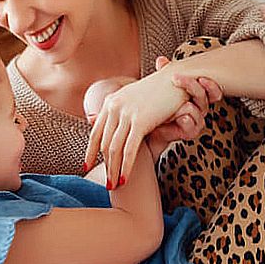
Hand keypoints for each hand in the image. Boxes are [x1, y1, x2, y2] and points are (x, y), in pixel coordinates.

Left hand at [85, 71, 191, 188]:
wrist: (177, 77)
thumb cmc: (160, 89)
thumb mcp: (135, 98)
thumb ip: (123, 111)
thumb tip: (112, 123)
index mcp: (111, 101)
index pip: (96, 131)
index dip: (91, 150)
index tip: (87, 165)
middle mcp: (114, 107)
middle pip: (104, 143)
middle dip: (104, 165)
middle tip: (106, 182)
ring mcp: (126, 113)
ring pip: (115, 149)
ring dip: (113, 170)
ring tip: (114, 186)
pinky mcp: (140, 121)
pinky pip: (130, 149)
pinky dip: (126, 166)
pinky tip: (125, 179)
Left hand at [144, 56, 222, 158]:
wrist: (146, 130)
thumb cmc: (157, 109)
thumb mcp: (161, 89)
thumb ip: (164, 74)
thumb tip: (162, 60)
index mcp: (196, 96)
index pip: (212, 89)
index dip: (210, 84)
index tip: (201, 77)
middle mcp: (198, 108)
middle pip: (205, 97)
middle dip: (192, 86)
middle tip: (178, 79)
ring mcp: (193, 122)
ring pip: (199, 112)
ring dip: (189, 105)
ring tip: (181, 103)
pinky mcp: (186, 134)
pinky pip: (192, 128)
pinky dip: (187, 122)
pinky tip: (181, 118)